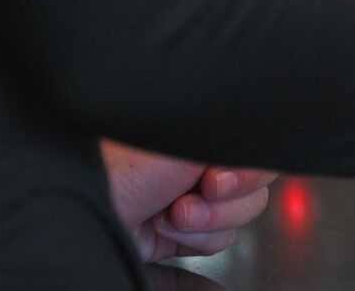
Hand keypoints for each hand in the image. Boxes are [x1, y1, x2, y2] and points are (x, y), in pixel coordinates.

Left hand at [99, 139, 276, 261]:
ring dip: (207, 220)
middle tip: (195, 191)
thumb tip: (269, 114)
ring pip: (241, 215)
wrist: (85, 212)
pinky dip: (193, 239)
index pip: (257, 142)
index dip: (249, 167)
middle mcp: (199, 156)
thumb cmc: (121, 166)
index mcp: (202, 124)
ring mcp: (192, 194)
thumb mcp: (189, 137)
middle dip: (226, 197)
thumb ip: (234, 129)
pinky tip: (162, 225)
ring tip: (170, 211)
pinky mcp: (182, 231)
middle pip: (257, 183)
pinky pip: (219, 240)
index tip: (219, 174)